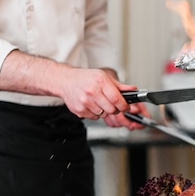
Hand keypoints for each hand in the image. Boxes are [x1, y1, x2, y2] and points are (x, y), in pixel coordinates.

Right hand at [0, 50, 150, 126]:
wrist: (57, 80)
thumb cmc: (81, 78)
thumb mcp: (104, 78)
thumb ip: (121, 87)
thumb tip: (136, 92)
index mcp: (101, 81)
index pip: (121, 100)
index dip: (130, 108)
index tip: (137, 111)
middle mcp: (93, 91)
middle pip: (115, 111)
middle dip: (121, 115)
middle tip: (128, 117)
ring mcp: (84, 101)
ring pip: (104, 116)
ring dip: (106, 114)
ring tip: (102, 106)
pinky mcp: (78, 110)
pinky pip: (93, 117)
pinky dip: (95, 114)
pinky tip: (91, 107)